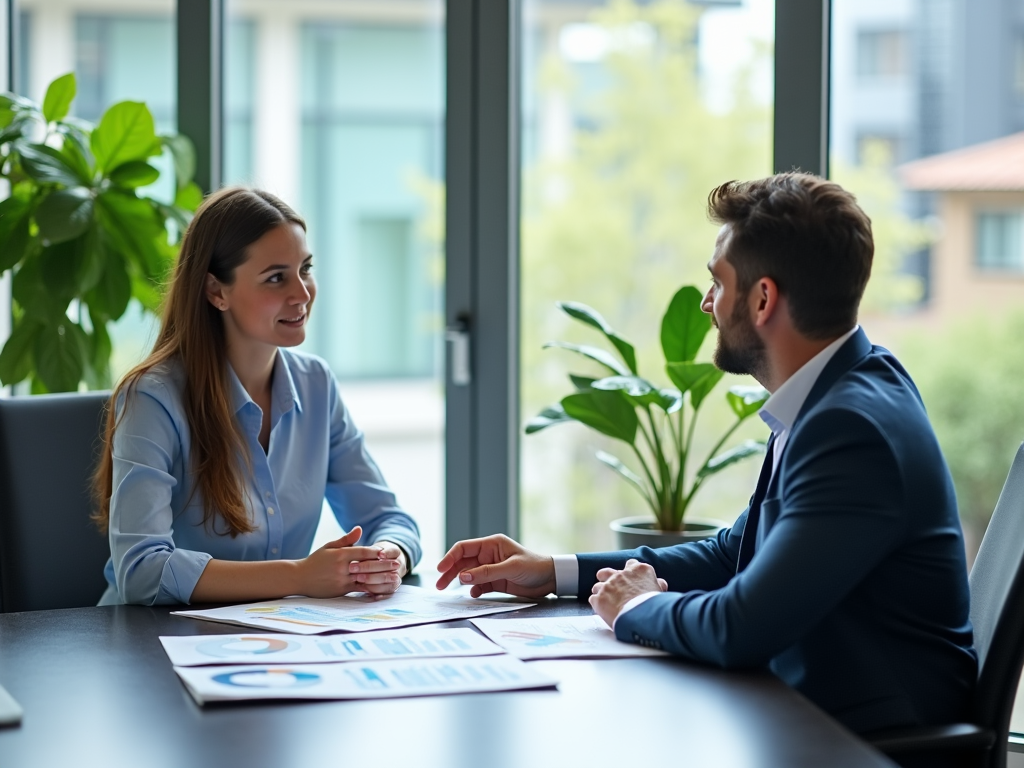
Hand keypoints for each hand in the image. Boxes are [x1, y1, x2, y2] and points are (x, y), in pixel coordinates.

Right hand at [297, 526, 402, 598]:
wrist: (300, 578)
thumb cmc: (316, 560)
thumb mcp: (329, 546)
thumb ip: (346, 539)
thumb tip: (360, 528)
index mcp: (340, 555)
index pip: (362, 552)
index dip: (376, 552)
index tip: (387, 552)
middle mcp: (342, 568)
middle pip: (367, 566)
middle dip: (383, 566)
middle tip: (397, 565)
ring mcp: (341, 580)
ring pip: (365, 579)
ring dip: (381, 579)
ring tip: (394, 578)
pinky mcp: (341, 591)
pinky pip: (359, 589)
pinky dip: (371, 589)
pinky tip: (382, 588)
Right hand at [435, 534, 555, 597]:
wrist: (551, 579)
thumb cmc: (534, 566)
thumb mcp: (510, 568)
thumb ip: (487, 572)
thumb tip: (462, 577)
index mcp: (492, 545)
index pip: (464, 548)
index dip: (450, 557)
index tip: (440, 569)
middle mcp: (489, 555)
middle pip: (463, 562)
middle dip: (450, 572)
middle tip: (439, 585)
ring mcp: (491, 569)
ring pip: (469, 575)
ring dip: (459, 582)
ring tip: (448, 591)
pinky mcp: (496, 582)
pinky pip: (479, 585)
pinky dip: (473, 590)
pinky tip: (473, 595)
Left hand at [589, 559, 667, 626]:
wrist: (644, 617)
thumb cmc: (655, 605)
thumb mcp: (660, 591)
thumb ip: (657, 584)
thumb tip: (660, 583)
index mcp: (638, 570)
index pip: (631, 564)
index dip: (629, 571)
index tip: (628, 576)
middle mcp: (621, 574)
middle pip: (607, 571)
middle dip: (605, 576)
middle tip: (605, 581)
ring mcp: (608, 585)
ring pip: (598, 586)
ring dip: (600, 592)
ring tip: (604, 600)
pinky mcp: (599, 598)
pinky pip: (594, 599)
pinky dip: (597, 604)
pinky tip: (602, 610)